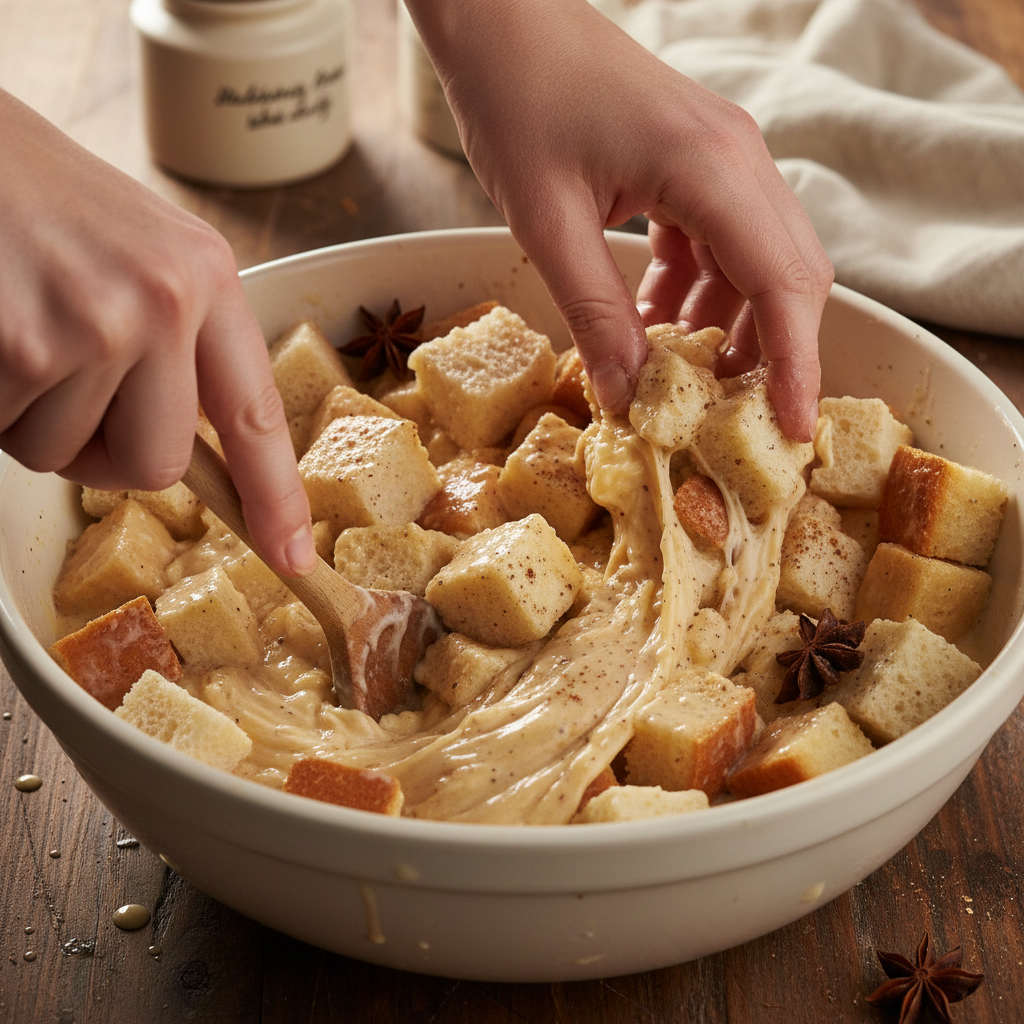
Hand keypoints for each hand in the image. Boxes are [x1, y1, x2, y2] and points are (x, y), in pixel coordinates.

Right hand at [0, 91, 315, 575]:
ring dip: (32, 418)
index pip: (255, 415)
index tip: (292, 556)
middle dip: (104, 452)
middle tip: (65, 384)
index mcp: (205, 279)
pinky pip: (6, 430)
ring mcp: (90, 324)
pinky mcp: (18, 343)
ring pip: (65, 454)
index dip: (275, 496)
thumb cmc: (47, 202)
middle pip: (157, 464)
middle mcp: (162, 303)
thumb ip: (181, 348)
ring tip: (18, 330)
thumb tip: (188, 458)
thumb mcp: (146, 254)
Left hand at [404, 0, 832, 438]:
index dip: (795, 364)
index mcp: (711, 167)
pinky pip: (717, 242)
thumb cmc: (518, 100)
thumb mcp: (547, 223)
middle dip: (767, 352)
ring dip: (723, 323)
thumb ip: (594, 314)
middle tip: (730, 417)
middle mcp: (737, 158)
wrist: (503, 20)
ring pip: (755, 262)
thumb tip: (629, 397)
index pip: (782, 283)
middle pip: (788, 274)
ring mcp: (723, 156)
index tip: (791, 428)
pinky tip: (648, 322)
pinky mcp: (697, 161)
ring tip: (673, 375)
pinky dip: (694, 290)